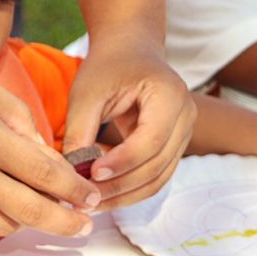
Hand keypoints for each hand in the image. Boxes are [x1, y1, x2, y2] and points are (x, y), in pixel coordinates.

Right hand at [0, 66, 99, 236]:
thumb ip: (16, 113)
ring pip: (6, 224)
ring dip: (30, 221)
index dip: (75, 189)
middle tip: (86, 226)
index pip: (44, 173)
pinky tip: (4, 207)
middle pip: (32, 211)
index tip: (92, 196)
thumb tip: (43, 148)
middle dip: (66, 222)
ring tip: (45, 212)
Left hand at [64, 31, 195, 209]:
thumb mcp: (87, 93)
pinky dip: (128, 191)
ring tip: (89, 204)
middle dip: (119, 186)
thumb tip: (70, 174)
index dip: (121, 162)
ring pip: (157, 179)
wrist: (130, 51)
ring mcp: (183, 135)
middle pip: (156, 166)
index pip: (151, 140)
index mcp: (169, 95)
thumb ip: (80, 131)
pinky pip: (153, 178)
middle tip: (84, 199)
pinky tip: (100, 195)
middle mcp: (186, 117)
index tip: (91, 173)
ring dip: (123, 196)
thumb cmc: (108, 67)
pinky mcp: (172, 148)